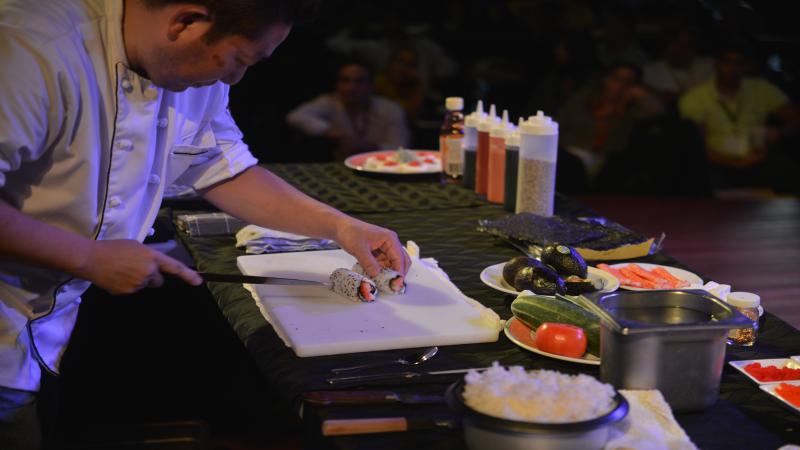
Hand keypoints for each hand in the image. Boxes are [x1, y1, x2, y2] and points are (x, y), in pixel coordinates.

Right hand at [73, 239, 201, 294]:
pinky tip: (116, 277)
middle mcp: (148, 272)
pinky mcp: (127, 292)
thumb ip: (148, 257)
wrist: (91, 259)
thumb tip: (152, 267)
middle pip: (158, 281)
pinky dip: (126, 286)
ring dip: (137, 280)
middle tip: (136, 269)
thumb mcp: (135, 247)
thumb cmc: (113, 248)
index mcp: (152, 257)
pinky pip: (131, 290)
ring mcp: (138, 284)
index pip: (174, 267)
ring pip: (143, 285)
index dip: (188, 275)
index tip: (198, 282)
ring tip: (122, 271)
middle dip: (151, 277)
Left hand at [334, 218, 410, 277]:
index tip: (396, 284)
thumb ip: (368, 262)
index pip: (400, 258)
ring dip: (389, 273)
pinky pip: (384, 264)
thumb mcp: (358, 249)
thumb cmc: (350, 233)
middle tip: (393, 286)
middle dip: (398, 274)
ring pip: (393, 264)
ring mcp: (384, 248)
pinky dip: (382, 272)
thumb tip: (376, 275)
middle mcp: (390, 243)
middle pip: (401, 261)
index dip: (399, 272)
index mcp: (389, 239)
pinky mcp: (378, 252)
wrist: (341, 228)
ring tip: (383, 283)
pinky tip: (376, 277)